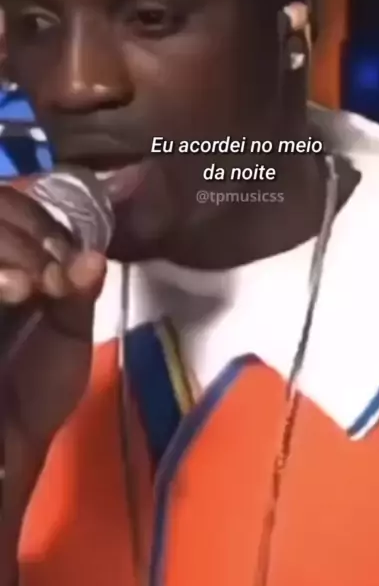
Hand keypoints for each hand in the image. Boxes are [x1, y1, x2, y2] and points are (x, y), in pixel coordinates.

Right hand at [0, 183, 105, 510]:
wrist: (5, 448)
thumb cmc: (35, 390)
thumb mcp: (67, 337)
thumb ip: (78, 295)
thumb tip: (93, 256)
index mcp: (11, 264)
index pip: (10, 206)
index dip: (37, 219)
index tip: (63, 253)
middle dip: (23, 234)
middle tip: (48, 273)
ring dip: (11, 248)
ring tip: (30, 286)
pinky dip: (0, 275)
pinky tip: (17, 291)